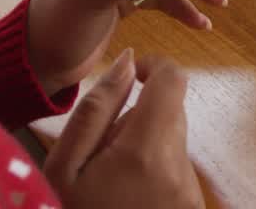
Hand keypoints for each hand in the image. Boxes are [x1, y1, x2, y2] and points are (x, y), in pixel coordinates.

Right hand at [44, 51, 203, 208]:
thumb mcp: (64, 168)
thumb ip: (95, 109)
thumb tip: (127, 61)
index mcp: (148, 148)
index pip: (173, 79)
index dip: (152, 67)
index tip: (128, 78)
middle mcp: (179, 165)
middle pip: (169, 110)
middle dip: (135, 116)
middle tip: (98, 152)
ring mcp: (189, 189)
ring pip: (169, 139)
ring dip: (140, 145)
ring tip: (107, 181)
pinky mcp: (191, 205)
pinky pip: (172, 168)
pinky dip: (149, 171)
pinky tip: (123, 197)